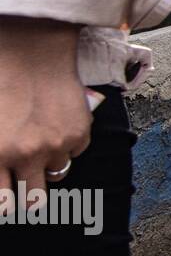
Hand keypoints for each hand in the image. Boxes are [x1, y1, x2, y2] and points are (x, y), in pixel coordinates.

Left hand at [0, 18, 90, 215]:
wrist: (31, 51)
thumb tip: (2, 179)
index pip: (2, 203)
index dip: (4, 203)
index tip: (7, 196)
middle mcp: (27, 155)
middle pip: (33, 200)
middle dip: (28, 196)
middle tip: (24, 185)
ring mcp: (56, 145)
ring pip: (56, 176)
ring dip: (47, 165)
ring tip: (40, 143)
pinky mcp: (79, 133)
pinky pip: (74, 152)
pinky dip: (66, 143)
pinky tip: (55, 123)